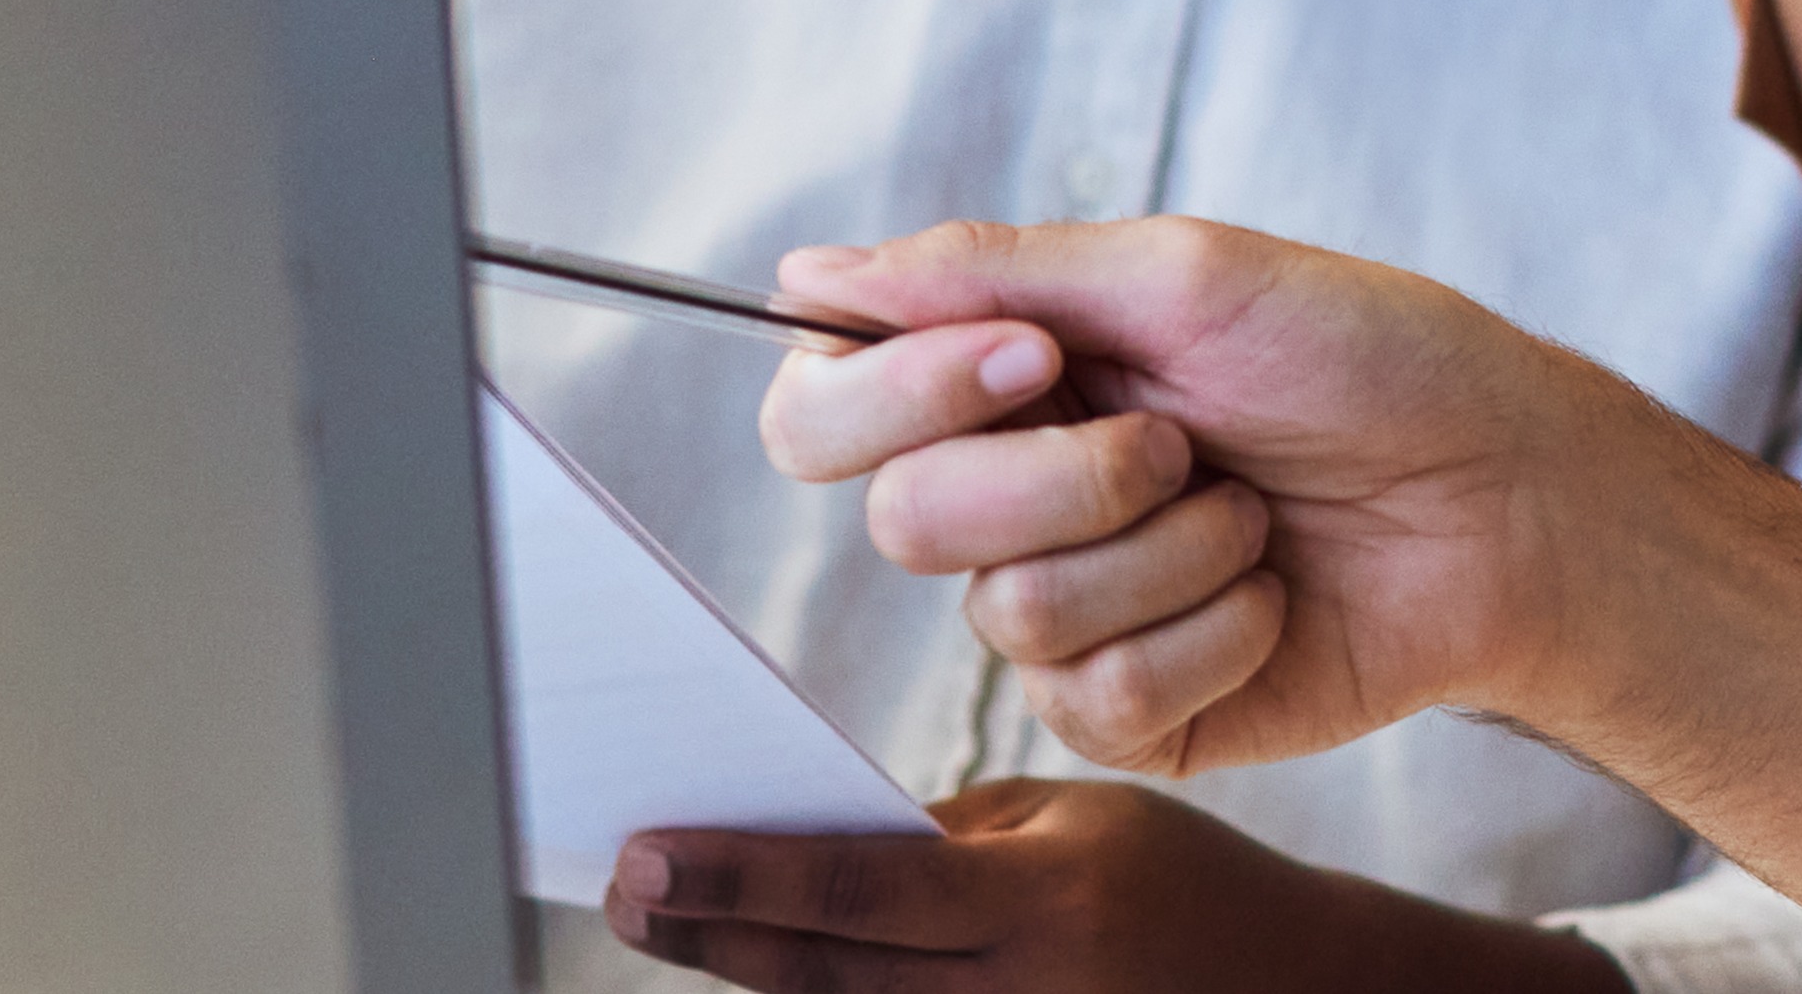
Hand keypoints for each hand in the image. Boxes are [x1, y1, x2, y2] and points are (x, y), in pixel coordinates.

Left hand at [602, 781, 1626, 993]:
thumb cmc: (1180, 888)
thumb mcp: (1076, 824)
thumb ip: (947, 841)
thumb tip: (807, 847)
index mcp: (1047, 901)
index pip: (861, 887)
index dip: (745, 872)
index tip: (643, 850)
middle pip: (829, 974)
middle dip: (715, 931)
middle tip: (620, 886)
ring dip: (754, 976)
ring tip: (670, 923)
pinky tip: (768, 975)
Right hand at [759, 221, 1662, 781]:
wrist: (1509, 492)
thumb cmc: (1369, 359)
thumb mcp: (1184, 275)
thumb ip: (989, 273)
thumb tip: (806, 275)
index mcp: (1006, 380)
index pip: (825, 409)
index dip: (889, 393)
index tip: (1028, 357)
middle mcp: (1018, 499)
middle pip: (902, 519)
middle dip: (1057, 477)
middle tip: (1181, 438)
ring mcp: (1075, 614)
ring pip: (1008, 612)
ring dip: (1165, 546)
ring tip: (1256, 509)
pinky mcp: (1138, 710)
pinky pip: (1100, 694)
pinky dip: (1210, 627)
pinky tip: (1275, 593)